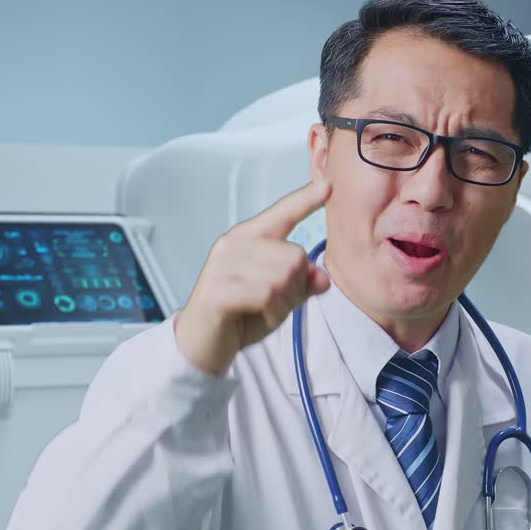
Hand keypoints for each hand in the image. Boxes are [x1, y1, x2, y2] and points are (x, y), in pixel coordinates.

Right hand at [174, 180, 331, 374]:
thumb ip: (301, 284)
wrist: (202, 345)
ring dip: (284, 304)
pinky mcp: (217, 289)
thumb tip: (323, 277)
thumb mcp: (279, 299)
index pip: (283, 214)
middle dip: (296, 288)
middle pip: (295, 256)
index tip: (328, 184)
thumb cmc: (239, 317)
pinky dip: (273, 313)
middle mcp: (234, 244)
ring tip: (263, 311)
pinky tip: (259, 317)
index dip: (306, 200)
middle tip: (274, 304)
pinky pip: (266, 295)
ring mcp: (223, 265)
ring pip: (283, 278)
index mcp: (249, 238)